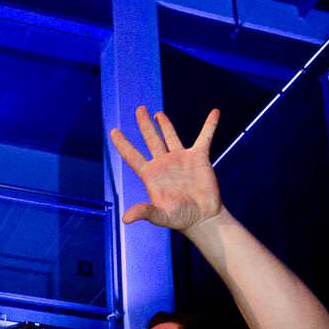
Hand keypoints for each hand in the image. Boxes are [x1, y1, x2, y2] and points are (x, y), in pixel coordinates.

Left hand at [109, 106, 223, 233]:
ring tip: (158, 113)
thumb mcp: (160, 216)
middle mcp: (164, 164)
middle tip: (139, 109)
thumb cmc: (180, 218)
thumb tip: (126, 219)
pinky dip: (210, 125)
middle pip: (151, 139)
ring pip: (171, 136)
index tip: (113, 131)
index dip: (123, 144)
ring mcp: (181, 159)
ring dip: (165, 124)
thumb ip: (145, 212)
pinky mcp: (199, 158)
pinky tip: (214, 112)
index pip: (132, 156)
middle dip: (144, 124)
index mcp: (151, 174)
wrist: (203, 218)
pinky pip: (204, 137)